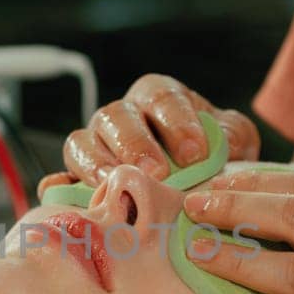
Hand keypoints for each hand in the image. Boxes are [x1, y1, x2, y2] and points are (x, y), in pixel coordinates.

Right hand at [59, 74, 259, 185]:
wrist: (197, 189)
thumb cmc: (214, 156)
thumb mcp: (233, 140)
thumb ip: (231, 134)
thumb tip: (221, 142)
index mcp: (158, 96)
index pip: (161, 98)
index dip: (176, 123)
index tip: (195, 154)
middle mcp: (122, 116)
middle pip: (114, 116)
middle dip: (135, 144)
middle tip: (157, 173)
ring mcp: (96, 146)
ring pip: (81, 142)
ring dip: (97, 164)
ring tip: (118, 187)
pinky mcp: (79, 178)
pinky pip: (61, 177)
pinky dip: (59, 187)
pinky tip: (63, 196)